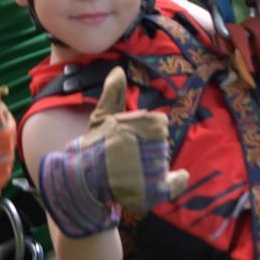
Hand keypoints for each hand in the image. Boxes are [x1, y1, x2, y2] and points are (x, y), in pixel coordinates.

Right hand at [38, 68, 188, 237]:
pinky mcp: (154, 189)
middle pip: (161, 144)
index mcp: (149, 124)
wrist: (84, 178)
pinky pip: (174, 183)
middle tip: (127, 155)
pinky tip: (171, 178)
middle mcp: (156, 144)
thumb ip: (113, 94)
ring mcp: (156, 167)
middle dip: (148, 148)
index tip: (129, 138)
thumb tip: (118, 70)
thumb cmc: (93, 145)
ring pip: (162, 162)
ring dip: (152, 165)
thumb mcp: (101, 116)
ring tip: (131, 169)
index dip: (145, 131)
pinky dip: (175, 182)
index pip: (160, 125)